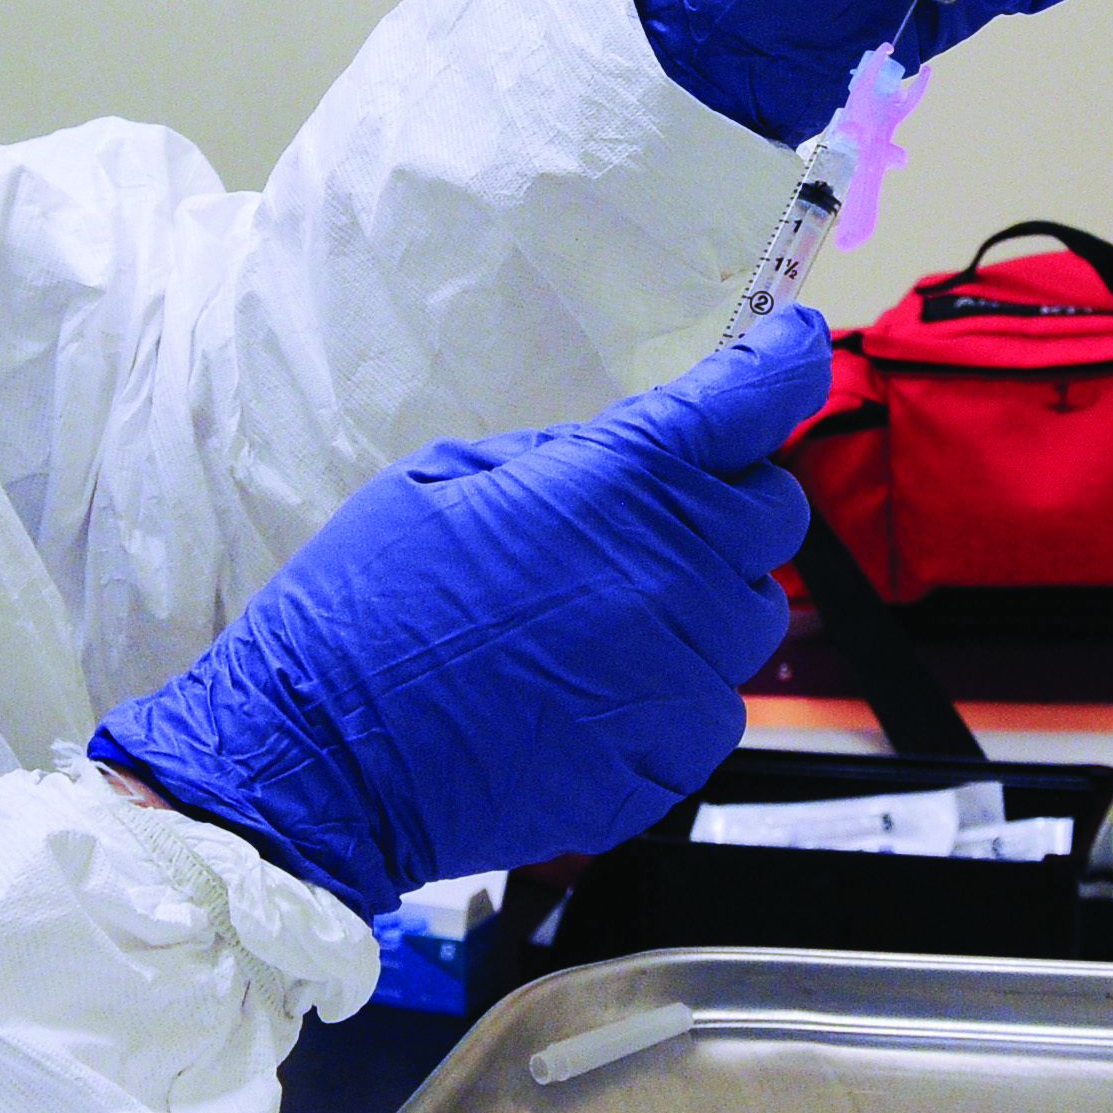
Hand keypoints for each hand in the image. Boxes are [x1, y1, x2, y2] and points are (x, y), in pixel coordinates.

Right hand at [90, 310, 832, 912]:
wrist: (323, 760)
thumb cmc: (363, 611)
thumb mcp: (448, 478)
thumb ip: (565, 458)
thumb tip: (631, 449)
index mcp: (621, 483)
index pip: (756, 399)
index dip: (785, 362)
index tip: (789, 350)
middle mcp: (673, 575)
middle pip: (773, 515)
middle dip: (727, 502)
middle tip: (648, 520)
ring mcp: (679, 677)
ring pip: (751, 618)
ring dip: (701, 604)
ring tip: (599, 621)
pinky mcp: (668, 762)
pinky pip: (713, 707)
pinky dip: (672, 692)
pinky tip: (588, 692)